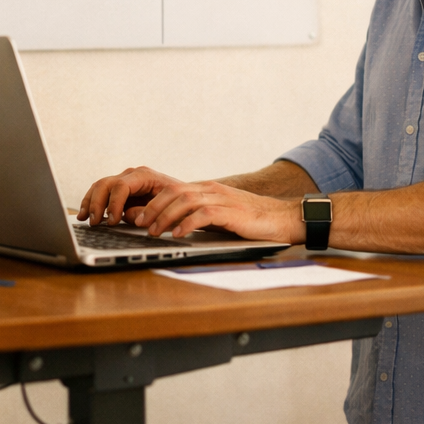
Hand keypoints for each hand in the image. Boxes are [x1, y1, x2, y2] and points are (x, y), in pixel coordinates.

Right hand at [79, 166, 184, 224]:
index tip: (112, 220)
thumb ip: (146, 211)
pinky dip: (91, 202)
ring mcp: (124, 180)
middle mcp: (131, 175)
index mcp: (144, 175)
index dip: (114, 204)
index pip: (121, 186)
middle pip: (106, 184)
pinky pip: (100, 192)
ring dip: (90, 202)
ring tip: (84, 218)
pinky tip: (85, 214)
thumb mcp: (167, 208)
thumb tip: (126, 215)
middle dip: (98, 203)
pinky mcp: (119, 190)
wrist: (183, 197)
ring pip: (100, 186)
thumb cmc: (177, 203)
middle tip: (95, 222)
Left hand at [132, 180, 301, 242]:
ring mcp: (223, 199)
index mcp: (208, 189)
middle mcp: (213, 190)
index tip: (140, 217)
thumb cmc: (252, 219)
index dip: (153, 202)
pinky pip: (204, 214)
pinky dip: (188, 223)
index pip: (173, 189)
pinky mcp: (232, 212)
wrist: (284, 218)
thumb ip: (200, 216)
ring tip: (155, 231)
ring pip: (185, 200)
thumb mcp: (221, 215)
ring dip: (166, 216)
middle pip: (174, 192)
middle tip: (141, 224)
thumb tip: (174, 225)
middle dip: (153, 208)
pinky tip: (178, 234)